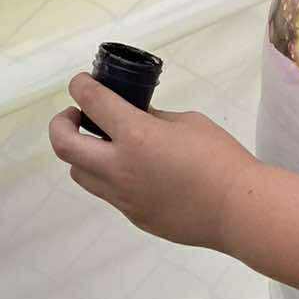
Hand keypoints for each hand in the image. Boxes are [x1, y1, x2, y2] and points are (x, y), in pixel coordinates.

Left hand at [47, 75, 253, 247]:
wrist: (237, 209)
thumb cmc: (220, 157)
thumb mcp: (187, 122)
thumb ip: (154, 118)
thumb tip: (138, 117)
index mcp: (135, 136)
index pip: (92, 103)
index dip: (80, 87)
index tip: (80, 83)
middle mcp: (119, 168)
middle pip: (64, 145)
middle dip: (61, 124)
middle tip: (77, 115)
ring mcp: (123, 197)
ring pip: (79, 173)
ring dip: (82, 154)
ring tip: (105, 144)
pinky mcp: (134, 216)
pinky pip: (108, 193)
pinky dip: (110, 176)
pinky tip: (136, 170)